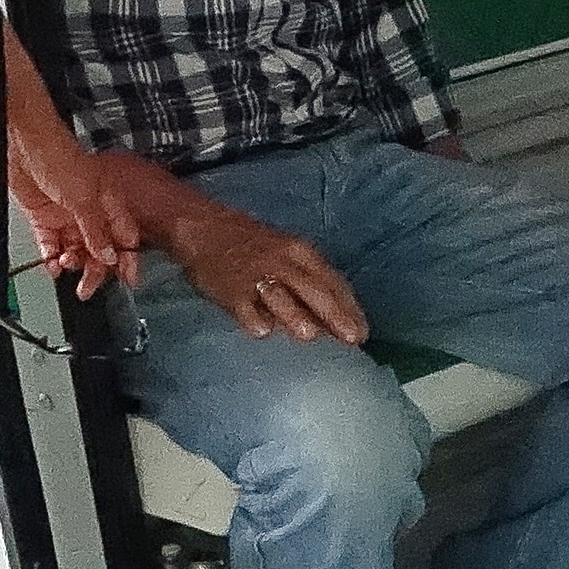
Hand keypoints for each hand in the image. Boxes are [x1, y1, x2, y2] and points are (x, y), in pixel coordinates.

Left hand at [12, 121, 143, 295]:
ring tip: (66, 266)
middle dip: (96, 270)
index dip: (126, 260)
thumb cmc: (60, 157)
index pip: (124, 238)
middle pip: (99, 249)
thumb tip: (109, 257)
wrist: (24, 145)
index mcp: (109, 203)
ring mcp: (67, 216)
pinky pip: (51, 246)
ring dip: (72, 264)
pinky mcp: (45, 218)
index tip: (128, 280)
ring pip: (76, 250)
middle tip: (88, 288)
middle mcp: (90, 212)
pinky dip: (51, 258)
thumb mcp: (84, 198)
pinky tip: (52, 265)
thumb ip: (96, 230)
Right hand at [167, 198, 366, 343]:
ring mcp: (257, 276)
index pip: (332, 282)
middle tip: (352, 339)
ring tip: (311, 336)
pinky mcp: (231, 289)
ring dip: (295, 316)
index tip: (363, 333)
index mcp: (301, 253)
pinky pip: (244, 306)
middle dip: (335, 315)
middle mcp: (283, 263)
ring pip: (280, 297)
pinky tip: (262, 332)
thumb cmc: (254, 248)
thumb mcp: (287, 255)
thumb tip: (336, 317)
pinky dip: (253, 319)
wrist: (205, 229)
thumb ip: (310, 283)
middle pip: (314, 290)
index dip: (350, 308)